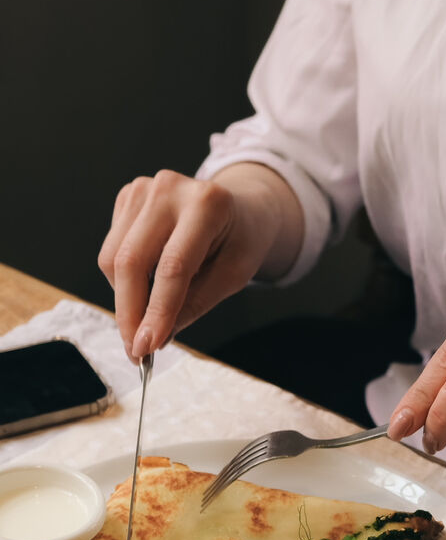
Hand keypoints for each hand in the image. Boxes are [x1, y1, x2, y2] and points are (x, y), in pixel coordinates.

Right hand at [98, 165, 301, 359]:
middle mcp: (169, 189)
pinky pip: (111, 250)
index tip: (146, 348)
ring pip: (113, 259)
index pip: (172, 267)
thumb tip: (155, 338)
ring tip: (150, 314)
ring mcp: (143, 189)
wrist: (240, 207)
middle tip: (135, 350)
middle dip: (129, 313)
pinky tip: (149, 281)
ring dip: (125, 298)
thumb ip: (195, 304)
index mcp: (207, 204)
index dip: (156, 311)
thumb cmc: (240, 240)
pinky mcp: (127, 197)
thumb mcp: (233, 275)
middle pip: (131, 261)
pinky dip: (124, 278)